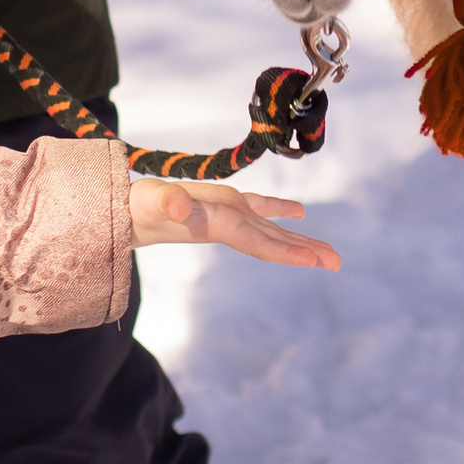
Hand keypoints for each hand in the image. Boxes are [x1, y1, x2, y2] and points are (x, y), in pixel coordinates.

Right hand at [127, 181, 339, 271]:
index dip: (288, 252)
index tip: (315, 261)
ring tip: (330, 253)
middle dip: (305, 252)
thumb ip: (166, 201)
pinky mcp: (223, 202)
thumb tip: (179, 205)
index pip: (260, 243)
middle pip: (274, 244)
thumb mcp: (151, 200)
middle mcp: (230, 227)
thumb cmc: (137, 208)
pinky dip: (280, 209)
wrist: (125, 213)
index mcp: (218, 227)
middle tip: (337, 262)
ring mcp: (229, 216)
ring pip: (272, 230)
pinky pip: (259, 206)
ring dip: (300, 239)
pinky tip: (300, 212)